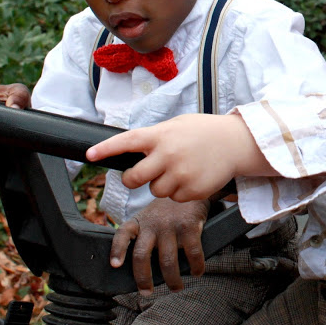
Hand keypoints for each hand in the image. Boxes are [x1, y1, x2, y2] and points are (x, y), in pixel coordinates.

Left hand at [86, 113, 272, 201]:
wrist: (235, 143)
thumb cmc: (204, 131)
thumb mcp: (177, 126)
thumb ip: (156, 137)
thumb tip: (132, 150)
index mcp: (161, 135)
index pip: (127, 141)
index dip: (106, 149)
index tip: (90, 155)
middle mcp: (168, 155)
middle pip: (134, 178)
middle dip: (132, 179)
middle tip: (138, 175)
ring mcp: (180, 175)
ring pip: (155, 191)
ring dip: (162, 184)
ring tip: (181, 169)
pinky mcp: (192, 191)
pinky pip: (174, 198)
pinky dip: (180, 191)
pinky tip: (193, 177)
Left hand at [110, 198, 210, 294]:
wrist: (189, 186)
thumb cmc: (166, 210)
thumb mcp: (149, 216)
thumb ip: (142, 234)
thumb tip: (134, 266)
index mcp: (140, 221)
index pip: (123, 233)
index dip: (118, 249)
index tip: (115, 265)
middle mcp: (153, 223)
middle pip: (142, 255)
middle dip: (143, 278)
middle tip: (146, 292)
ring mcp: (171, 225)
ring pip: (167, 261)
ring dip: (172, 280)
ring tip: (176, 287)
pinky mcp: (189, 226)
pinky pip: (192, 253)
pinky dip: (195, 267)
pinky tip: (197, 272)